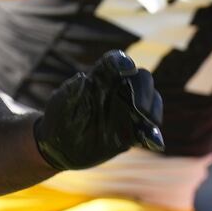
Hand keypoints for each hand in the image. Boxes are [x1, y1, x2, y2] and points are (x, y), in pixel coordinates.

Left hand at [35, 51, 164, 169]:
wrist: (60, 148)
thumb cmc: (57, 121)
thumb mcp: (59, 107)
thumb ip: (70, 92)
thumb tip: (82, 78)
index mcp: (100, 79)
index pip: (115, 62)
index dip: (123, 62)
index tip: (127, 68)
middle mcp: (118, 91)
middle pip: (142, 79)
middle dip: (144, 90)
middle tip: (138, 107)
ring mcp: (127, 111)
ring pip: (151, 101)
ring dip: (153, 110)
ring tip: (146, 122)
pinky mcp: (132, 132)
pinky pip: (148, 130)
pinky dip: (153, 135)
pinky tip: (153, 142)